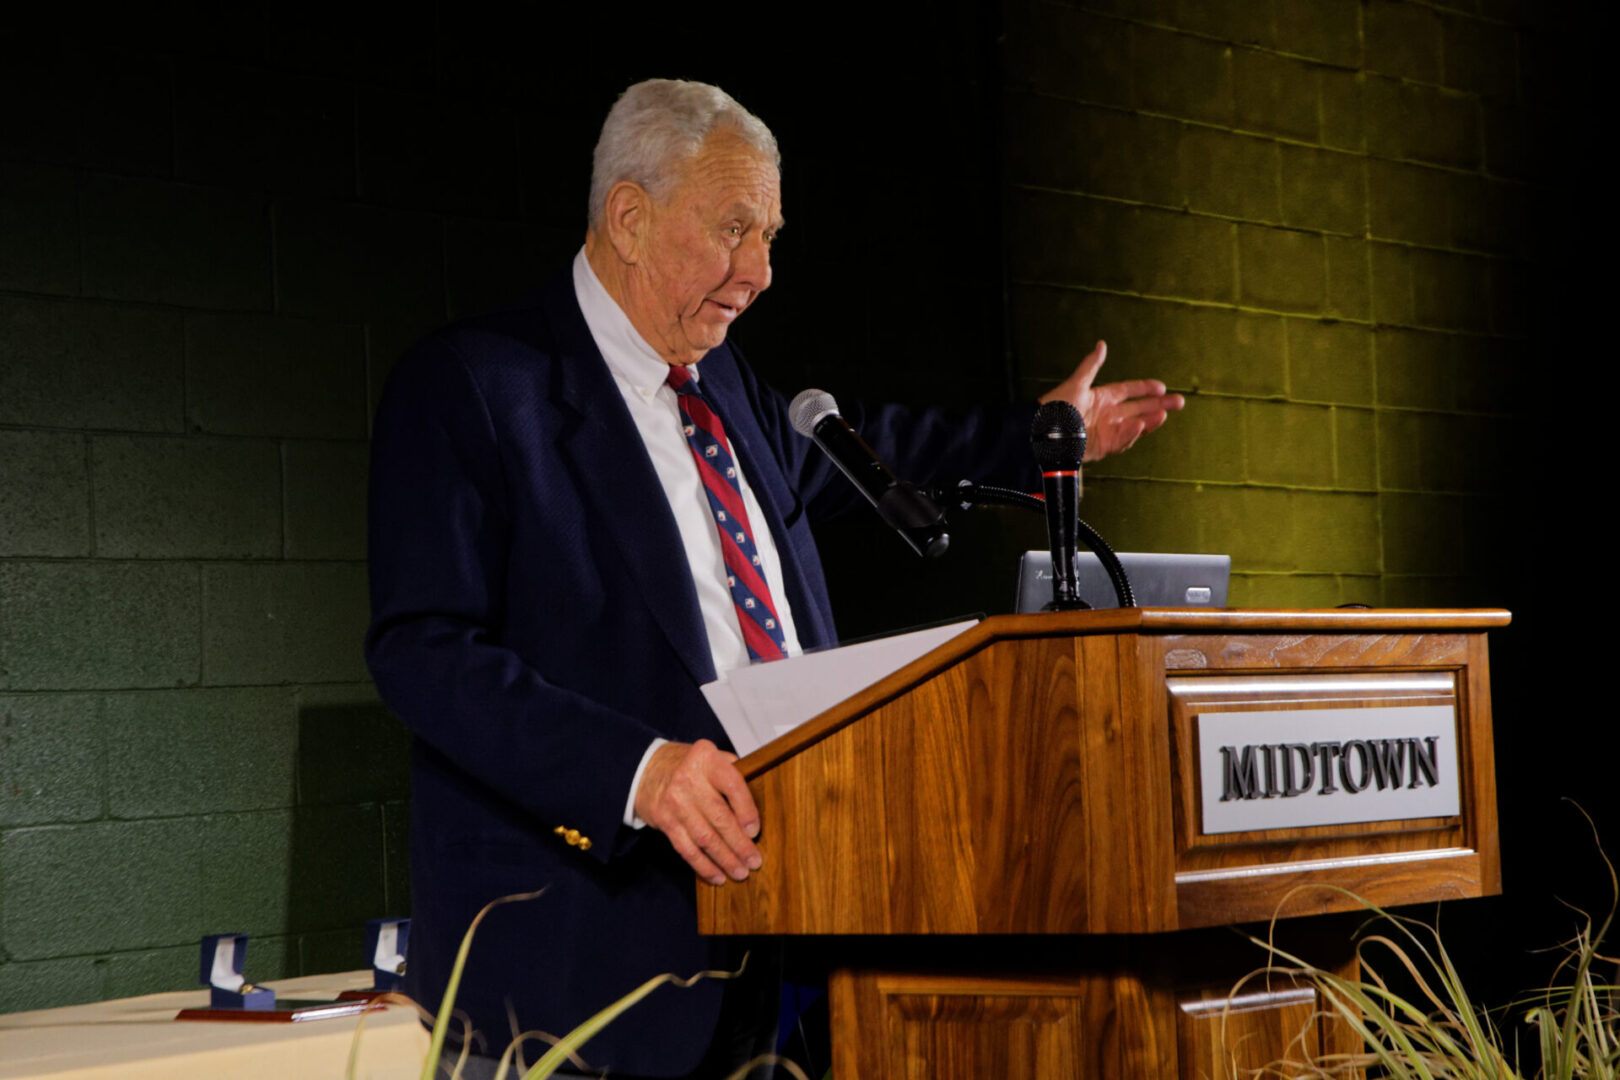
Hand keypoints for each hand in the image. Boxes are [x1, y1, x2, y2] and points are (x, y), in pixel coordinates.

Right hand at [633, 739, 762, 885]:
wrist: (647, 770)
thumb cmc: (690, 767)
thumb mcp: (712, 757)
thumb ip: (735, 774)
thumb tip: (758, 808)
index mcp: (706, 758)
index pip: (732, 786)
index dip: (746, 811)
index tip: (755, 831)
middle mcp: (688, 779)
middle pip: (719, 817)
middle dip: (739, 844)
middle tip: (754, 861)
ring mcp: (674, 801)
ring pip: (704, 838)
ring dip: (725, 859)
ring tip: (740, 872)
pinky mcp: (664, 821)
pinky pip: (687, 848)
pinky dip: (703, 866)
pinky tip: (717, 875)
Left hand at [1039, 340, 1183, 461]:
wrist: (1042, 434)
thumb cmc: (1056, 408)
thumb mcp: (1076, 384)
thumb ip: (1091, 366)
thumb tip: (1101, 344)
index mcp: (1101, 397)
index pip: (1128, 391)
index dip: (1145, 388)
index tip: (1162, 386)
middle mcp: (1107, 414)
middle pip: (1138, 409)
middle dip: (1158, 406)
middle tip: (1180, 402)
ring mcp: (1106, 431)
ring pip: (1134, 426)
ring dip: (1149, 421)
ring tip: (1163, 415)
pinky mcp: (1102, 448)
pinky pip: (1122, 441)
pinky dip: (1131, 434)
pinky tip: (1140, 426)